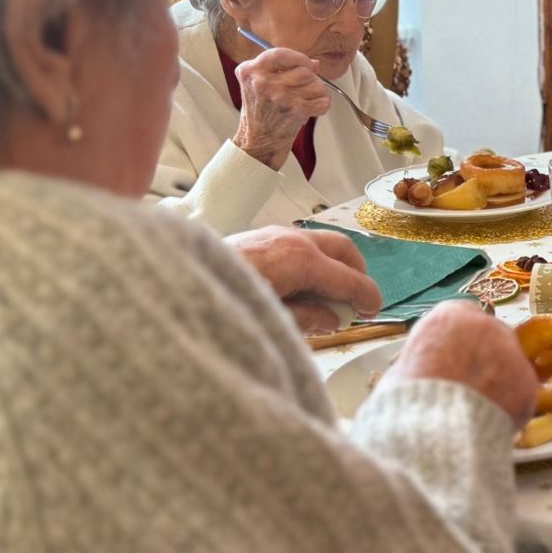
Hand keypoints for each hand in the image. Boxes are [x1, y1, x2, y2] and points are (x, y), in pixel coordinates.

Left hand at [226, 226, 382, 333]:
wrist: (177, 282)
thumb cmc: (225, 301)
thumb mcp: (274, 318)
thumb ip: (309, 318)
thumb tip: (333, 318)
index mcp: (301, 261)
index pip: (349, 278)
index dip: (367, 296)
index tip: (374, 309)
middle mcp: (293, 240)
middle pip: (343, 248)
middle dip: (357, 272)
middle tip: (359, 298)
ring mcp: (276, 233)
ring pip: (321, 243)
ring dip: (333, 265)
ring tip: (328, 296)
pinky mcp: (260, 235)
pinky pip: (299, 244)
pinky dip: (311, 261)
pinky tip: (300, 286)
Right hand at [231, 46, 330, 168]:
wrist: (258, 143)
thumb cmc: (260, 115)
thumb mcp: (260, 85)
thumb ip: (283, 70)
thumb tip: (315, 63)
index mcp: (249, 72)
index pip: (279, 53)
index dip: (298, 58)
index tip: (306, 64)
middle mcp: (263, 82)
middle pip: (304, 69)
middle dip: (310, 80)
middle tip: (301, 93)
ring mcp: (279, 96)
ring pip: (317, 83)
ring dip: (316, 93)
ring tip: (303, 103)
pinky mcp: (295, 109)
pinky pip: (323, 99)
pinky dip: (322, 106)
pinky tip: (310, 111)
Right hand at [387, 302, 538, 427]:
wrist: (433, 431)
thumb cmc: (406, 401)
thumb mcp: (401, 370)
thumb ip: (421, 360)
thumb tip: (423, 370)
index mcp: (449, 316)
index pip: (462, 316)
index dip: (459, 341)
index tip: (455, 359)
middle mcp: (485, 326)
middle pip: (490, 336)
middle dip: (483, 358)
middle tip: (470, 386)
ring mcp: (510, 352)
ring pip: (508, 364)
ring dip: (498, 381)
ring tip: (480, 410)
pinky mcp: (527, 383)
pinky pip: (521, 392)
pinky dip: (511, 406)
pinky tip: (493, 422)